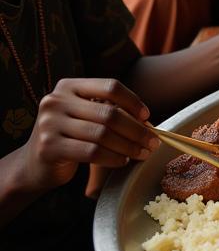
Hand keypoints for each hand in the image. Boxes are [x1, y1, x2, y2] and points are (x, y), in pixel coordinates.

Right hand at [17, 79, 156, 195]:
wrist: (34, 165)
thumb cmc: (71, 137)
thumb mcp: (86, 116)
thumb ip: (109, 111)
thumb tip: (148, 122)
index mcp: (68, 86)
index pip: (110, 86)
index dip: (133, 101)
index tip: (147, 116)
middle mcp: (56, 100)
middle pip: (109, 113)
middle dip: (137, 129)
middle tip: (153, 142)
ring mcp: (49, 123)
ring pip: (103, 134)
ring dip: (129, 146)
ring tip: (142, 153)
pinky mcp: (49, 147)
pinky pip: (92, 152)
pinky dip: (113, 157)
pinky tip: (122, 161)